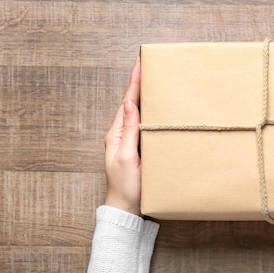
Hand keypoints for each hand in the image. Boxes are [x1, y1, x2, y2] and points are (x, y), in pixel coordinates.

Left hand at [104, 58, 141, 215]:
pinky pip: (144, 126)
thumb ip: (129, 131)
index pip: (127, 102)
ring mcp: (129, 143)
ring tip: (154, 81)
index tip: (140, 63)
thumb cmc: (126, 187)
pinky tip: (157, 110)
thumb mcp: (127, 157)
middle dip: (140, 84)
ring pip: (138, 114)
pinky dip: (150, 114)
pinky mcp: (138, 150)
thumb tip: (130, 104)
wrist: (126, 209)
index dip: (134, 82)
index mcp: (116, 134)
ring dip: (145, 97)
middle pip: (132, 104)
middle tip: (148, 66)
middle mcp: (121, 135)